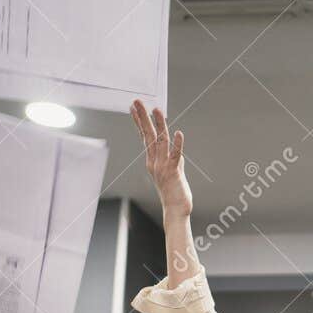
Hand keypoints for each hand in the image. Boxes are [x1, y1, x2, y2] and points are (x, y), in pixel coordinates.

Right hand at [130, 100, 190, 218]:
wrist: (175, 209)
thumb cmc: (173, 192)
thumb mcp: (170, 170)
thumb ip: (171, 156)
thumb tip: (174, 145)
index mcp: (152, 160)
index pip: (144, 137)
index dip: (140, 122)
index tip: (134, 108)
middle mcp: (155, 161)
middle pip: (148, 135)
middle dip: (142, 117)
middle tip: (137, 102)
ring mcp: (163, 166)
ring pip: (160, 141)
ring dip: (159, 125)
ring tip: (156, 110)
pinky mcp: (173, 171)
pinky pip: (176, 155)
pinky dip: (178, 144)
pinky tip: (179, 133)